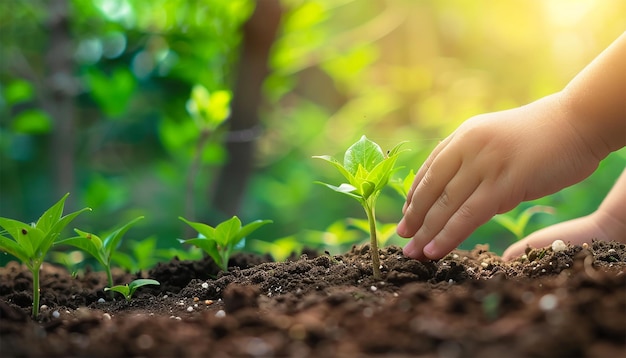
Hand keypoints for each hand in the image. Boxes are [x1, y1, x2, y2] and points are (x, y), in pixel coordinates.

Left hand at [397, 93, 601, 259]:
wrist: (577, 122)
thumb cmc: (540, 137)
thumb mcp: (494, 142)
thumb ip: (472, 164)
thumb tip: (456, 199)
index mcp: (462, 136)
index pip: (428, 171)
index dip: (414, 198)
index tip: (404, 218)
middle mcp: (467, 147)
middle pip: (431, 190)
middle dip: (414, 219)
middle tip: (402, 240)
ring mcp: (484, 163)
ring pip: (445, 204)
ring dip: (426, 232)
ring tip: (413, 253)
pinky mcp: (504, 182)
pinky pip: (468, 215)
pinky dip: (448, 235)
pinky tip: (435, 250)